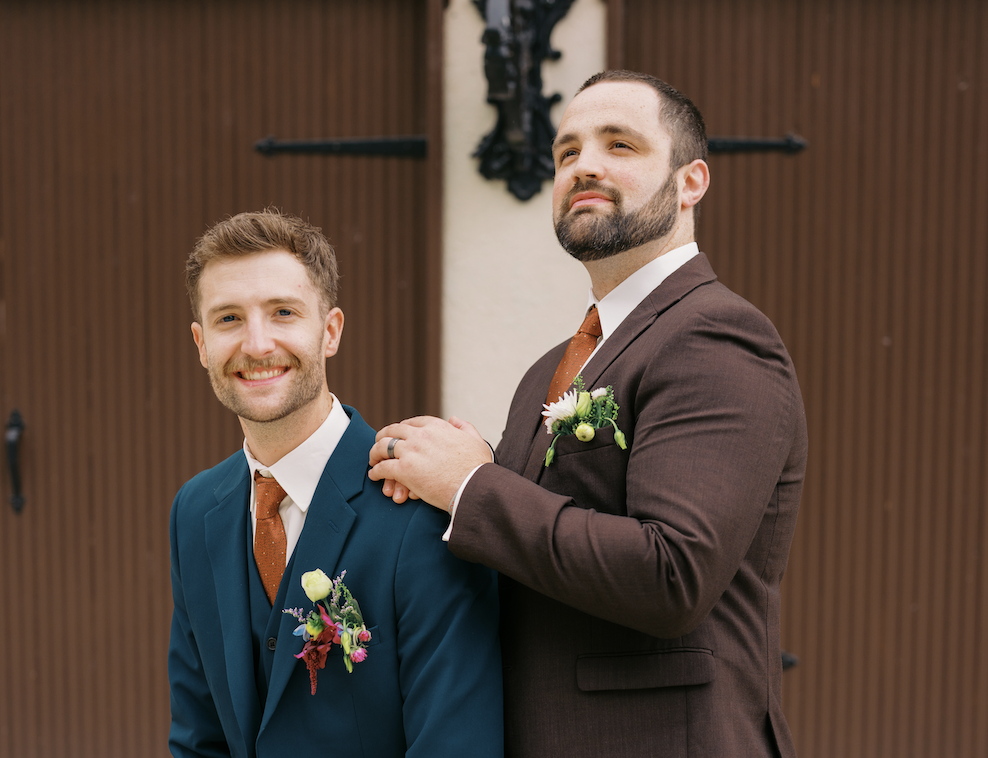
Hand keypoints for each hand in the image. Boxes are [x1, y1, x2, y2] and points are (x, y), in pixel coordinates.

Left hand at [369, 416, 491, 509]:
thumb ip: (464, 427)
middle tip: (380, 445)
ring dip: (375, 453)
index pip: (413, 422)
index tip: (399, 436)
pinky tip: (375, 475)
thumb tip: (454, 419)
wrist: (474, 487)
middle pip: (393, 430)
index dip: (403, 429)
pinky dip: (376, 472)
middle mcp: (421, 435)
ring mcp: (411, 451)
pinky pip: (382, 468)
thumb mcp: (476, 440)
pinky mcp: (404, 470)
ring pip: (382, 446)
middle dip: (383, 437)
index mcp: (438, 427)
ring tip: (373, 460)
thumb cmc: (478, 468)